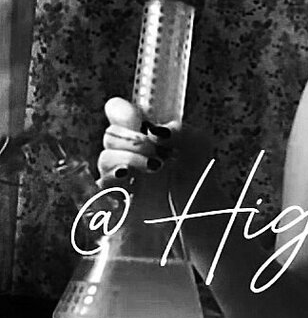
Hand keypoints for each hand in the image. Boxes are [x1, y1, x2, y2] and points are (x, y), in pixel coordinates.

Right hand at [97, 97, 215, 206]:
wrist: (198, 206)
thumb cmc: (195, 173)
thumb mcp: (198, 145)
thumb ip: (180, 131)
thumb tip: (153, 131)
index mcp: (142, 132)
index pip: (117, 111)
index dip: (121, 111)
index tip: (137, 120)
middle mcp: (127, 150)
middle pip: (110, 134)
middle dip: (133, 140)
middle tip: (157, 151)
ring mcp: (120, 173)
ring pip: (105, 157)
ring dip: (129, 158)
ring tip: (156, 166)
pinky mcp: (116, 197)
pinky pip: (100, 186)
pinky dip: (113, 179)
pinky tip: (129, 177)